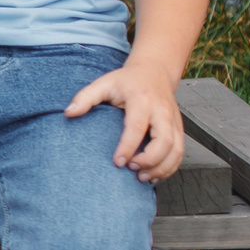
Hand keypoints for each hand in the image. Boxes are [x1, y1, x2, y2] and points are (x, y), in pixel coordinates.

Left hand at [65, 59, 185, 182]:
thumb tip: (68, 113)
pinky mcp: (178, 129)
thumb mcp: (104, 83)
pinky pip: (180, 153)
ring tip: (142, 177)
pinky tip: (154, 174)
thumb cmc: (127, 81)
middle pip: (164, 141)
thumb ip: (85, 97)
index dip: (128, 146)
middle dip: (150, 160)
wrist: (154, 72)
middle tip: (131, 169)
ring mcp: (173, 121)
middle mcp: (162, 111)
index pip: (137, 126)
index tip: (117, 162)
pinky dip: (170, 167)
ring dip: (161, 168)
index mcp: (142, 99)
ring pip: (176, 149)